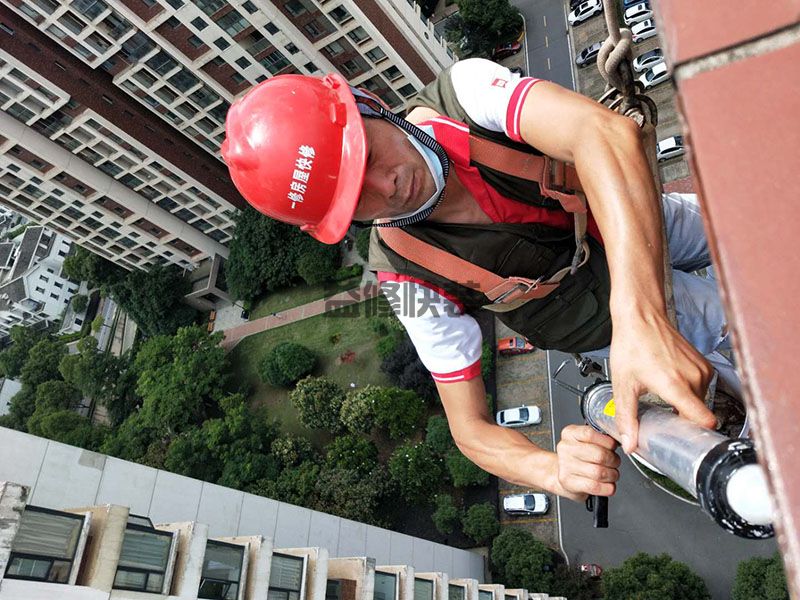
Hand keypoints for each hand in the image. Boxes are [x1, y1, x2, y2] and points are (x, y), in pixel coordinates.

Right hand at [553, 424, 620, 501]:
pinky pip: (595, 486)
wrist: (563, 474)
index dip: (608, 442)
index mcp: (570, 433)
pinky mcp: (568, 483)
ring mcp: (565, 466)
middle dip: (614, 461)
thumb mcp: (586, 441)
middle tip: (614, 462)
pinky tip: (608, 485)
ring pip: (599, 472)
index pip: (591, 434)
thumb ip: (601, 438)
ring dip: (612, 475)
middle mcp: (565, 448)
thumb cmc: (580, 457)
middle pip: (599, 455)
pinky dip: (607, 488)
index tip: (613, 446)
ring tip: (611, 474)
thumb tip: (621, 441)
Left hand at [610, 311, 715, 453]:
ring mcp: (701, 369)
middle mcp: (694, 377)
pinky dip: (688, 391)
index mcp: (676, 385)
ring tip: (665, 398)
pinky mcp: (704, 363)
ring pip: (701, 401)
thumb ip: (627, 417)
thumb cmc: (632, 344)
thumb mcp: (623, 385)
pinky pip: (701, 387)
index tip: (686, 441)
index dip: (697, 434)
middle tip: (665, 419)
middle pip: (699, 413)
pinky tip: (671, 385)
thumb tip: (630, 443)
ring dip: (685, 404)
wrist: (641, 317)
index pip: (705, 420)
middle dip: (684, 419)